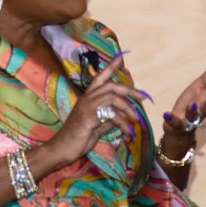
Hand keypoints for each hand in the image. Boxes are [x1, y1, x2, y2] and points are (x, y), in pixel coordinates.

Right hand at [36, 56, 146, 172]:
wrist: (62, 149)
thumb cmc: (77, 139)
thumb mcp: (96, 127)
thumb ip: (108, 120)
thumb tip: (121, 118)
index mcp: (87, 99)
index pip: (100, 78)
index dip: (110, 67)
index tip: (121, 57)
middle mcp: (87, 99)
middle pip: (111, 86)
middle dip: (130, 90)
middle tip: (143, 97)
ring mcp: (87, 106)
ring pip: (113, 97)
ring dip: (128, 108)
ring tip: (136, 119)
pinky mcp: (89, 116)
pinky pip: (111, 114)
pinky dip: (122, 123)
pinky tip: (127, 132)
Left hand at [160, 55, 205, 153]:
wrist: (178, 127)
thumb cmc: (191, 103)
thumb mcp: (200, 85)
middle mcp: (200, 110)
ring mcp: (188, 119)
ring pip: (193, 116)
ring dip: (193, 111)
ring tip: (193, 105)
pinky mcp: (176, 125)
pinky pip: (174, 123)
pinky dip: (171, 119)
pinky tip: (167, 114)